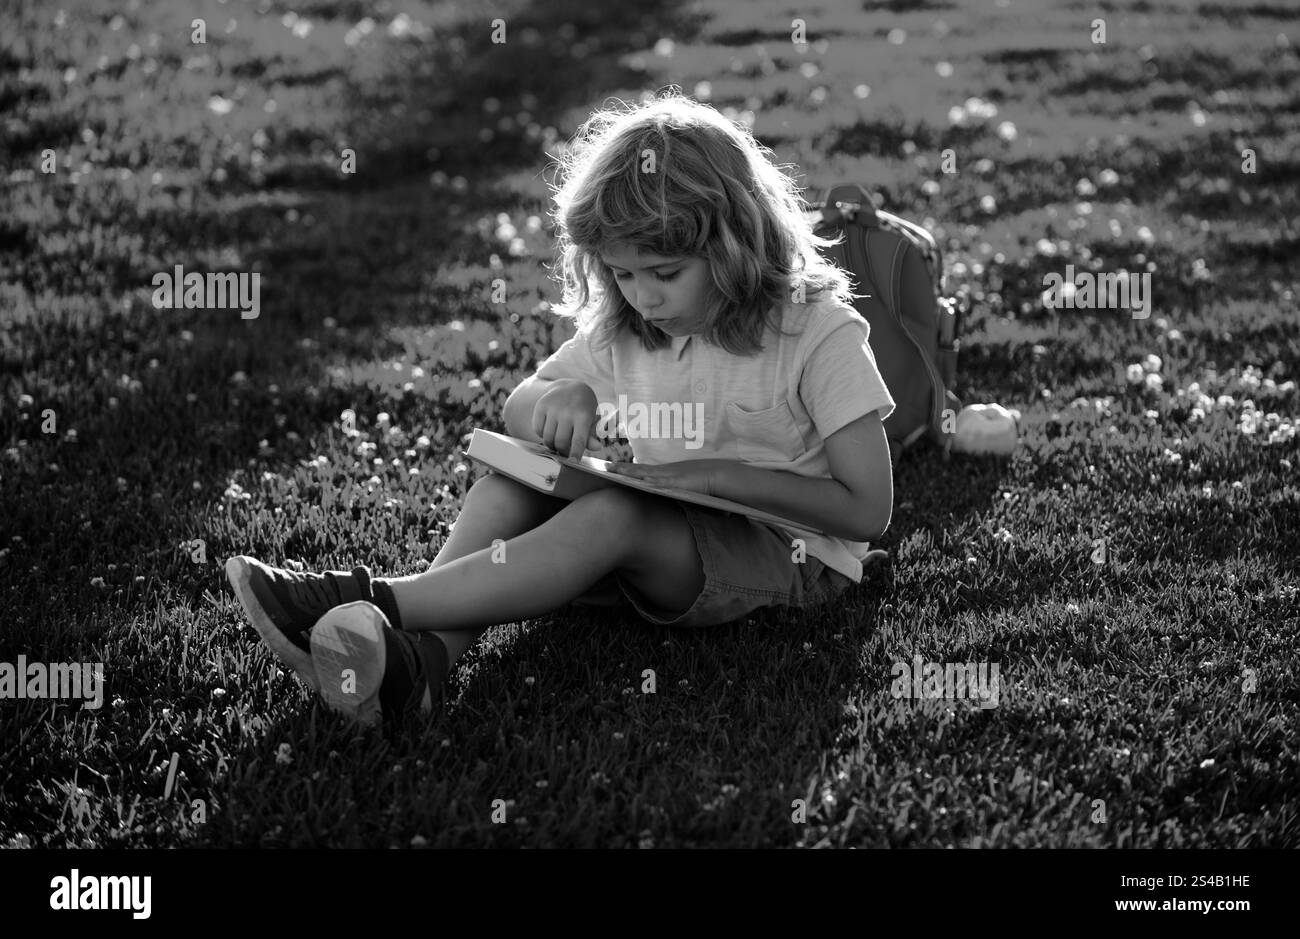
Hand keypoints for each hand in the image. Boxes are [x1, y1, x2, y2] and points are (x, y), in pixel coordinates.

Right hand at [532, 379, 599, 460]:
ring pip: (547, 438)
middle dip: (563, 451)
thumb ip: (592, 435)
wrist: (570, 388)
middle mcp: (567, 411)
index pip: (578, 440)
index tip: (573, 462)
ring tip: (557, 441)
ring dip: (552, 445)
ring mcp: (552, 408)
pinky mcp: (540, 406)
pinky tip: (550, 429)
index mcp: (583, 416)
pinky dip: (542, 434)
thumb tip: (597, 447)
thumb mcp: (591, 421)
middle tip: (565, 451)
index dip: (575, 453)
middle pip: (560, 442)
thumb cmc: (584, 410)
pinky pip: (537, 430)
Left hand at [607, 459, 728, 496]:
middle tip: (604, 466)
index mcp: (667, 473)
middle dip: (622, 468)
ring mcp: (671, 476)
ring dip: (628, 471)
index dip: (629, 470)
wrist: (720, 476)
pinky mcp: (677, 482)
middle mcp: (666, 472)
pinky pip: (659, 481)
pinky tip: (635, 480)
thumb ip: (677, 494)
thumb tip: (670, 500)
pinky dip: (647, 480)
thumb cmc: (705, 484)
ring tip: (611, 469)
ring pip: (644, 473)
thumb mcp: (687, 488)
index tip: (615, 468)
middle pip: (639, 470)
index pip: (643, 471)